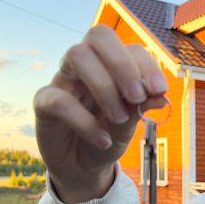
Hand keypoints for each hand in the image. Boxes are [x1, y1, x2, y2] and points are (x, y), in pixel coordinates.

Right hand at [33, 25, 167, 202]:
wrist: (82, 166)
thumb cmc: (108, 136)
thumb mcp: (129, 124)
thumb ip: (141, 107)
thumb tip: (160, 96)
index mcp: (111, 66)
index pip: (129, 48)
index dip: (146, 65)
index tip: (159, 90)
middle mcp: (86, 64)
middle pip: (99, 36)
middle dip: (122, 65)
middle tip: (136, 97)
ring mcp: (63, 79)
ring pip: (77, 55)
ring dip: (104, 86)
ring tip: (120, 117)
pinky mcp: (44, 102)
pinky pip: (60, 99)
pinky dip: (85, 122)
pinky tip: (103, 140)